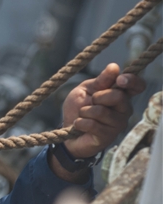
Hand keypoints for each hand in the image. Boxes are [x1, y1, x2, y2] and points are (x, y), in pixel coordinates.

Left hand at [53, 63, 145, 180]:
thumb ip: (100, 80)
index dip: (131, 81)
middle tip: (90, 102)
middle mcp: (124, 109)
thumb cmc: (77, 108)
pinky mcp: (108, 136)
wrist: (66, 131)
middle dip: (97, 97)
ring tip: (82, 116)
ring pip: (101, 112)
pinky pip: (93, 125)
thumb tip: (114, 67)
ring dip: (84, 112)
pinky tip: (78, 125)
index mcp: (120, 94)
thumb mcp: (85, 90)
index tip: (119, 80)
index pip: (137, 86)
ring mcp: (118, 124)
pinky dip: (80, 123)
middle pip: (118, 96)